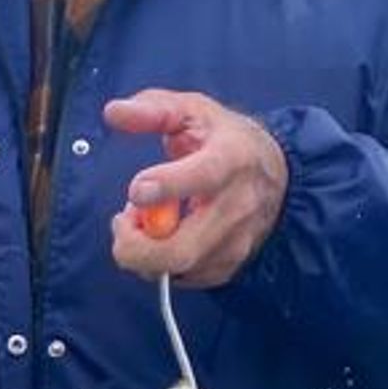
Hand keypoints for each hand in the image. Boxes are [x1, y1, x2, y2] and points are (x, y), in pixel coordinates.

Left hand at [105, 89, 286, 287]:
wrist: (274, 173)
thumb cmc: (224, 138)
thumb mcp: (192, 111)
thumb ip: (151, 110)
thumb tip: (113, 113)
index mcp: (232, 158)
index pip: (204, 177)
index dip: (167, 187)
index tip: (136, 191)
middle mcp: (238, 206)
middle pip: (181, 249)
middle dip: (134, 244)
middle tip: (122, 219)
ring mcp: (236, 243)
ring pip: (175, 269)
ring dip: (142, 250)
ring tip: (143, 221)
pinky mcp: (228, 267)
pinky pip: (180, 278)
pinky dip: (157, 263)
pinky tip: (160, 236)